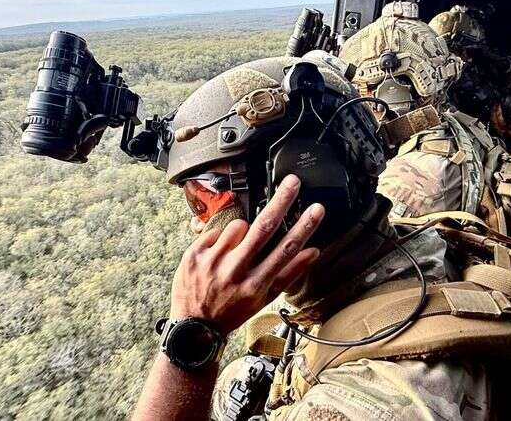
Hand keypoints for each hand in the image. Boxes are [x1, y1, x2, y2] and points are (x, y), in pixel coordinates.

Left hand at [169, 174, 323, 335]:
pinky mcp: (195, 254)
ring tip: (236, 251)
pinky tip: (218, 255)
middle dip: (281, 202)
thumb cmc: (233, 311)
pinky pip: (216, 231)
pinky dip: (220, 238)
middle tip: (292, 182)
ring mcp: (213, 261)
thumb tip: (313, 252)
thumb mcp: (265, 299)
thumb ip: (290, 274)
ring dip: (243, 230)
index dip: (304, 227)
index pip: (286, 249)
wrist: (194, 328)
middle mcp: (236, 271)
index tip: (316, 209)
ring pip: (239, 225)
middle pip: (264, 227)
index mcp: (257, 284)